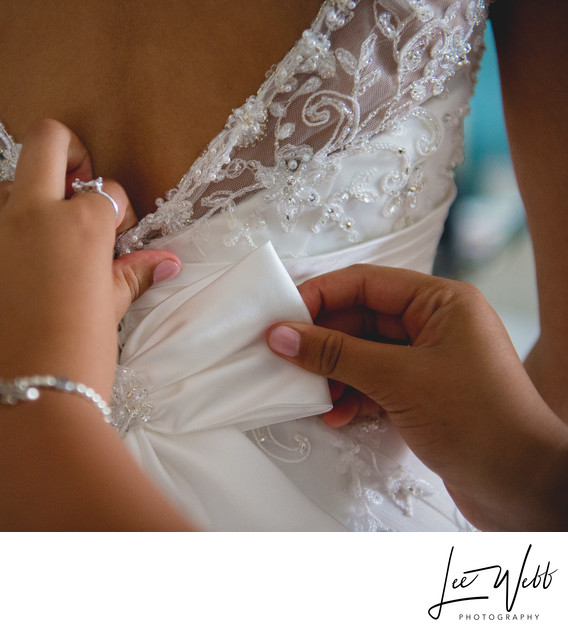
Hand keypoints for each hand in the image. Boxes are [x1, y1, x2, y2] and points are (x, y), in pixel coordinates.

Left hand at [0, 119, 180, 422]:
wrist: (19, 412)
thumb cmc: (79, 363)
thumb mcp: (110, 313)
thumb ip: (133, 275)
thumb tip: (167, 260)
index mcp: (77, 226)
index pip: (105, 191)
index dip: (116, 211)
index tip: (116, 236)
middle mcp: (27, 216)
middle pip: (45, 142)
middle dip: (68, 153)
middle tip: (75, 187)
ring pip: (2, 191)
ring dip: (25, 208)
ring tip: (35, 252)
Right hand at [266, 264, 567, 529]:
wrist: (522, 486)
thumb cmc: (481, 421)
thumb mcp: (398, 379)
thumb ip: (336, 354)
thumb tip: (284, 335)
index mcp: (440, 302)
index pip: (366, 283)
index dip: (320, 296)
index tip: (282, 317)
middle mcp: (435, 326)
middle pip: (361, 320)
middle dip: (323, 342)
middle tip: (286, 358)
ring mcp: (428, 362)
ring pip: (363, 355)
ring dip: (334, 374)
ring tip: (312, 395)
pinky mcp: (422, 395)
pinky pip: (373, 384)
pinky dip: (351, 397)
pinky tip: (338, 415)